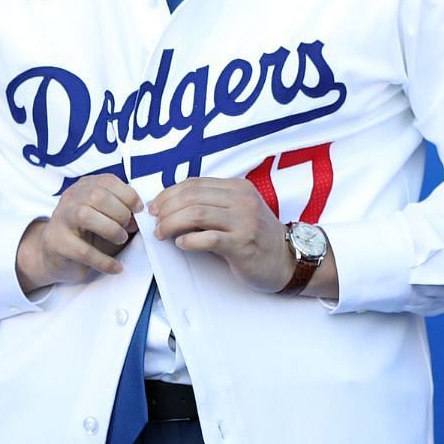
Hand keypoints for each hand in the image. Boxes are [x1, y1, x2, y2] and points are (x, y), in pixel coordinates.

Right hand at [17, 174, 142, 291]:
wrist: (55, 255)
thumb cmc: (87, 233)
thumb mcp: (106, 215)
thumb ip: (123, 210)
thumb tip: (142, 213)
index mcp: (85, 187)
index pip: (107, 182)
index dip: (128, 195)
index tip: (138, 210)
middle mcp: (70, 199)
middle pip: (97, 196)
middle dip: (120, 212)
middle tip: (128, 228)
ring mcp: (60, 219)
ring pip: (85, 216)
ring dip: (110, 229)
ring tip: (120, 239)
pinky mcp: (56, 242)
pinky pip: (83, 251)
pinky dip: (104, 260)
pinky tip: (115, 267)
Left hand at [149, 177, 290, 291]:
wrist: (288, 260)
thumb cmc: (257, 237)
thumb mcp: (239, 211)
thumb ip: (213, 204)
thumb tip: (172, 207)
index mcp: (238, 188)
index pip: (195, 184)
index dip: (169, 194)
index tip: (155, 206)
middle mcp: (242, 201)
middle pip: (192, 197)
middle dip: (166, 208)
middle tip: (155, 221)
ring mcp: (244, 221)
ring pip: (196, 214)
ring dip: (171, 224)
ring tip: (161, 233)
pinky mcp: (242, 244)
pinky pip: (208, 238)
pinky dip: (188, 241)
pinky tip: (181, 244)